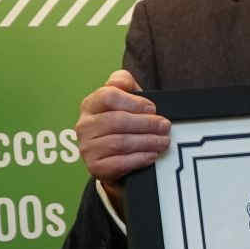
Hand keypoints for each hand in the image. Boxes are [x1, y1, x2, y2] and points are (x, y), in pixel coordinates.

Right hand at [75, 70, 169, 210]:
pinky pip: (119, 162)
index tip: (152, 108)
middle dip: (146, 123)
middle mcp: (85, 125)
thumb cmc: (119, 125)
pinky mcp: (95, 167)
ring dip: (146, 142)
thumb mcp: (123, 99)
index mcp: (90, 105)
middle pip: (117, 121)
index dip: (134, 102)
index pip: (109, 96)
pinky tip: (152, 155)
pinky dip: (139, 159)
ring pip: (120, 142)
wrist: (110, 158)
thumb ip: (123, 83)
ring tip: (163, 141)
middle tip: (165, 126)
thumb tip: (125, 81)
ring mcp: (87, 148)